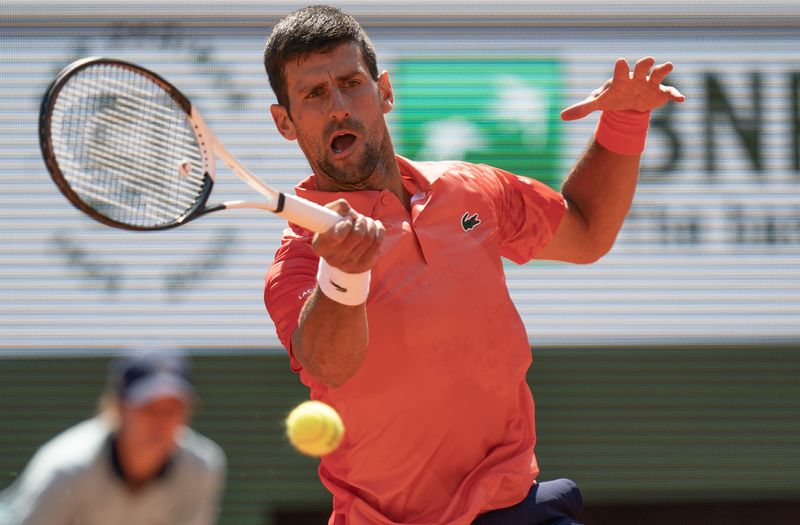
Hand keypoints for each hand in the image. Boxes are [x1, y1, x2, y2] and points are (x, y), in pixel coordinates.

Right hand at [312, 199, 384, 273]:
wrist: (340, 250)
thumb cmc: (333, 227)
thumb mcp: (329, 215)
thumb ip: (337, 207)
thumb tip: (349, 210)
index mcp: (320, 246)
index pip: (337, 236)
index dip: (346, 223)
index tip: (347, 219)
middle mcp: (333, 259)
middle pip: (358, 235)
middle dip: (361, 221)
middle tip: (359, 217)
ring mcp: (349, 265)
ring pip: (369, 238)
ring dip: (370, 224)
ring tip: (366, 221)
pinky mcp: (363, 265)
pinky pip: (377, 243)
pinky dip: (379, 230)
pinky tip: (375, 226)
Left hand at [560, 57, 684, 120]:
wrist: (627, 102)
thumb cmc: (611, 98)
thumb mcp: (597, 104)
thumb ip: (581, 108)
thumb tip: (562, 117)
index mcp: (621, 79)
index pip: (619, 71)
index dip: (620, 67)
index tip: (619, 62)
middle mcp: (636, 77)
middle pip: (641, 67)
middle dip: (643, 64)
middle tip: (647, 60)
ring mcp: (650, 84)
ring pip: (658, 74)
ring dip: (662, 70)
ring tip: (668, 66)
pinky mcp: (660, 93)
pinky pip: (670, 92)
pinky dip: (675, 94)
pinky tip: (681, 99)